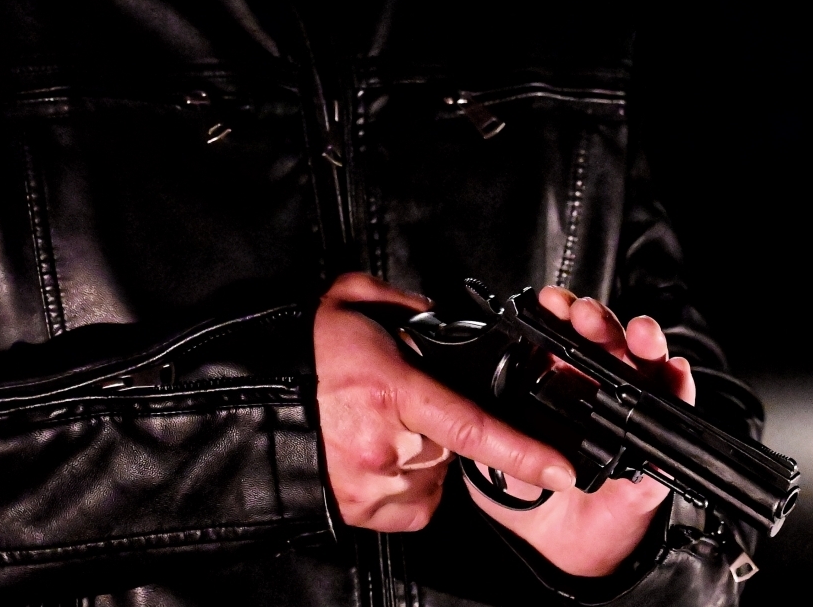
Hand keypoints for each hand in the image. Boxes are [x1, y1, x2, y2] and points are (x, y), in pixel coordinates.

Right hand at [314, 273, 576, 530]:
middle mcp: (386, 447)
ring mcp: (373, 486)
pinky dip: (408, 482)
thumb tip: (441, 317)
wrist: (249, 399)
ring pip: (434, 474)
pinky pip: (411, 502)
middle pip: (452, 445)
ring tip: (382, 426)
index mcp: (393, 393)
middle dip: (441, 422)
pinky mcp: (363, 511)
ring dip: (424, 453)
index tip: (563, 471)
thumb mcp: (356, 302)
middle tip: (401, 399)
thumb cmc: (304, 353)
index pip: (472, 427)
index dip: (522, 452)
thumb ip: (409, 306)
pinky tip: (380, 456)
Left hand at [465, 287, 695, 577]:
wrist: (556, 552)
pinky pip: (673, 413)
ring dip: (642, 342)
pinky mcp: (654, 446)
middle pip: (605, 340)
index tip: (549, 304)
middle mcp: (596, 390)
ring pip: (643, 364)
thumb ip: (486, 435)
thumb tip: (477, 409)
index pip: (561, 337)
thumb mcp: (489, 462)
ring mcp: (629, 413)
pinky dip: (677, 388)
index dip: (558, 315)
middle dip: (598, 320)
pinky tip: (673, 373)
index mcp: (556, 384)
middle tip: (585, 317)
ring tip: (636, 335)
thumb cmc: (526, 499)